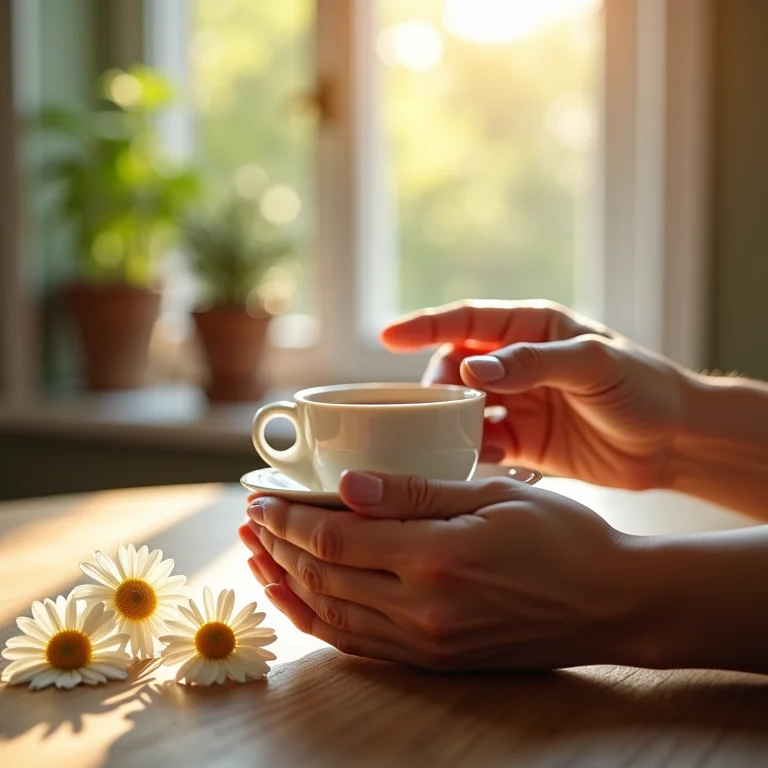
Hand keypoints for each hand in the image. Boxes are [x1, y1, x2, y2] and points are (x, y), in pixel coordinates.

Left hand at [239, 471, 643, 671]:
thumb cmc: (563, 536)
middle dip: (277, 548)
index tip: (260, 500)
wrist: (613, 602)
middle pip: (323, 578)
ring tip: (258, 560)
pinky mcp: (436, 660)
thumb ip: (415, 491)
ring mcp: (428, 643)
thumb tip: (347, 484)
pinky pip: (359, 646)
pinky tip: (301, 603)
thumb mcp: (494, 493)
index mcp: (436, 559)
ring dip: (288, 587)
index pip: (335, 540)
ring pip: (333, 616)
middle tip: (250, 522)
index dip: (289, 520)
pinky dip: (320, 624)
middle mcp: (424, 609)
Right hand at [381, 300, 688, 490]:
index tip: (387, 337)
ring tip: (437, 438)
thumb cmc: (643, 386)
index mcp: (531, 329)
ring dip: (445, 422)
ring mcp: (516, 403)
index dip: (424, 326)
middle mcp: (516, 364)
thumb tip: (471, 371)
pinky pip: (480, 443)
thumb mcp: (593, 365)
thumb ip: (533, 364)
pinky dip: (467, 452)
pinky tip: (467, 461)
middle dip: (434, 387)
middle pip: (453, 369)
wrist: (675, 442)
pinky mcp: (521, 441)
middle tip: (427, 410)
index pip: (466, 321)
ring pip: (460, 409)